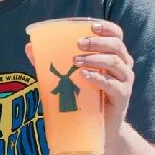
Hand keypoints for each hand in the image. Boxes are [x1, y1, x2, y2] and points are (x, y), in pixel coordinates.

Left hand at [25, 20, 133, 136]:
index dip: (106, 28)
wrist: (99, 128)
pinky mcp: (122, 97)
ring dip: (95, 59)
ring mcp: (124, 81)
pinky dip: (98, 78)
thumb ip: (52, 62)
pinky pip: (113, 85)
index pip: (116, 34)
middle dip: (97, 42)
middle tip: (78, 44)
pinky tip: (84, 76)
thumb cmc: (85, 97)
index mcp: (114, 55)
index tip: (91, 26)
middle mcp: (123, 65)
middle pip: (116, 46)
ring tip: (75, 61)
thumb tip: (29, 47)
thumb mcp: (69, 76)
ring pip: (115, 63)